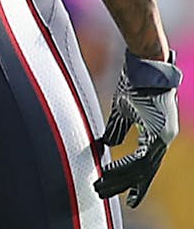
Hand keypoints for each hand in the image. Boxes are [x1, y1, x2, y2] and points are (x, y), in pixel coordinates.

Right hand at [94, 49, 181, 206]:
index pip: (147, 165)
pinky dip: (125, 166)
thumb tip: (107, 145)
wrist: (146, 64)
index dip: (137, 183)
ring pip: (143, 168)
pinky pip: (143, 158)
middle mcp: (164, 139)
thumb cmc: (135, 82)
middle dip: (124, 185)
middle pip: (144, 171)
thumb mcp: (124, 108)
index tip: (129, 199)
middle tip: (103, 193)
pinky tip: (109, 171)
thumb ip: (117, 128)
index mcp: (157, 134)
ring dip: (121, 179)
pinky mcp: (159, 133)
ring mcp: (164, 136)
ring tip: (101, 185)